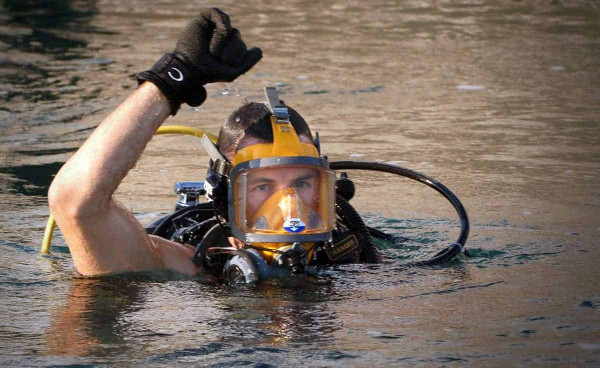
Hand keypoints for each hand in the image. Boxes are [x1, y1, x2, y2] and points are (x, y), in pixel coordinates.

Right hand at [137, 8, 261, 114]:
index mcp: (229, 50)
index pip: (244, 49)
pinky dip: (222, 28)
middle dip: (231, 54)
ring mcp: (214, 28)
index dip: (240, 59)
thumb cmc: (208, 73)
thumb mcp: (232, 72)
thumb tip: (259, 50)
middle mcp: (223, 38)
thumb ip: (247, 63)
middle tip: (217, 61)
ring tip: (213, 53)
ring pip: (233, 31)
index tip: (226, 67)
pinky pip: (221, 16)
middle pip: (239, 40)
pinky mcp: (205, 18)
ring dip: (225, 45)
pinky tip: (218, 36)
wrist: (188, 69)